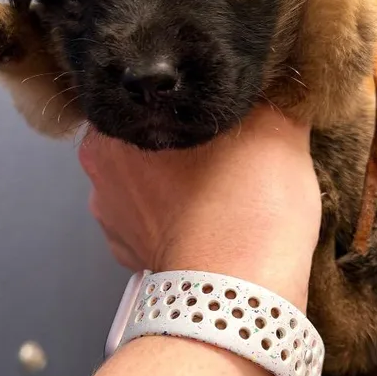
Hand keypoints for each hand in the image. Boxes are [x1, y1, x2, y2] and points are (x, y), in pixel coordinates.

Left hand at [78, 106, 320, 309]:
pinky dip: (175, 220)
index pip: (149, 94)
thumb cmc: (248, 197)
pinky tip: (209, 221)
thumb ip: (268, 96)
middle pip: (145, 137)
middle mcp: (100, 169)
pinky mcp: (128, 257)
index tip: (218, 105)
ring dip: (175, 182)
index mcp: (119, 125)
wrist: (241, 294)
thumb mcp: (276, 126)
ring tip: (222, 189)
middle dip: (180, 139)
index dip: (186, 97)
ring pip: (146, 183)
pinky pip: (150, 223)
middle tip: (226, 144)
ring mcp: (110, 217)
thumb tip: (275, 82)